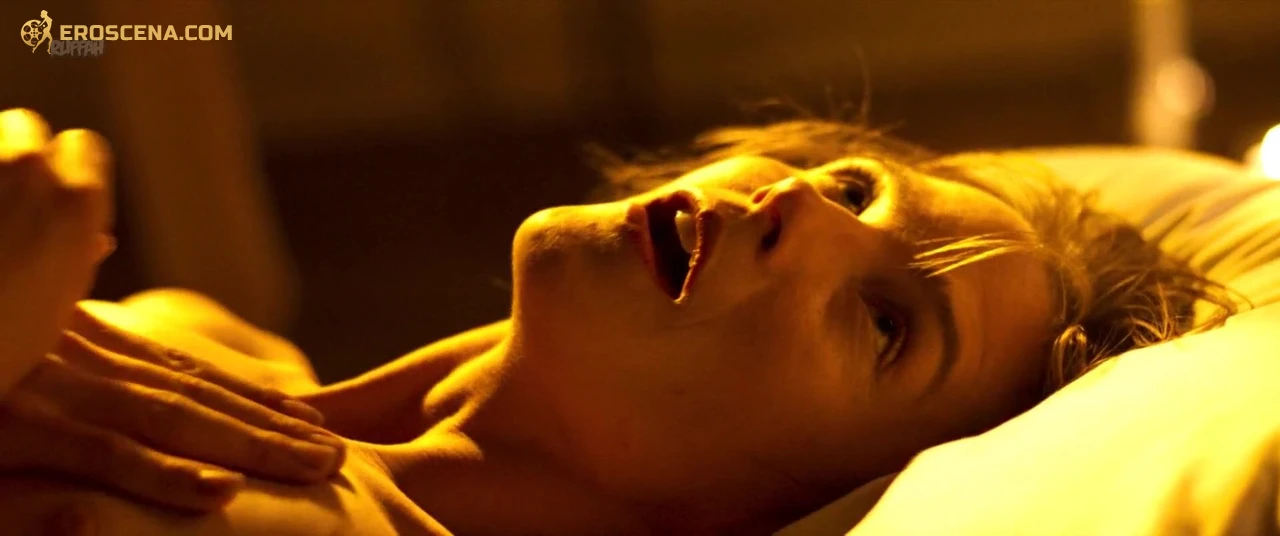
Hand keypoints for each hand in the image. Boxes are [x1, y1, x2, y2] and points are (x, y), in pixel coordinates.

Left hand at [0, 108, 113, 393]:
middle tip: (9, 202)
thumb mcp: (58, 304)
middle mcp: (25, 168)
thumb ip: (78, 255)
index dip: (74, 172)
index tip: (58, 201)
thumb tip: (95, 240)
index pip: (84, 145)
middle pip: (25, 125)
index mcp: (76, 200)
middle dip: (20, 156)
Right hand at [0, 305, 346, 512]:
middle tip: (337, 454)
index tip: (309, 412)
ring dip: (250, 446)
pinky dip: (162, 474)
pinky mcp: (15, 430)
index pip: (180, 370)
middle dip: (272, 427)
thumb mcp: (8, 320)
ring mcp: (48, 392)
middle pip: (194, 398)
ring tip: (316, 467)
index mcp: (76, 340)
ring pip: (170, 422)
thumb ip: (64, 311)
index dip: (249, 392)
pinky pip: (100, 457)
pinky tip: (220, 495)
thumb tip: (100, 243)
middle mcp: (75, 359)